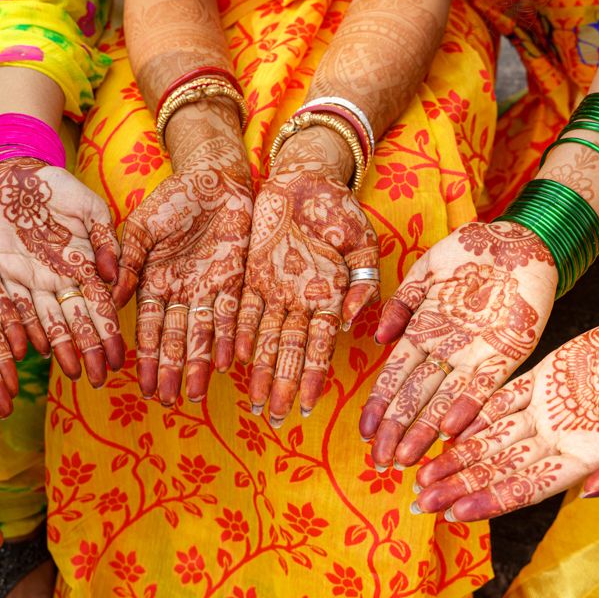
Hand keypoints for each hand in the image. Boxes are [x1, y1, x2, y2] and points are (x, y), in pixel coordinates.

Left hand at [0, 157, 123, 387]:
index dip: (109, 333)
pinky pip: (15, 307)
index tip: (118, 359)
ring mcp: (34, 280)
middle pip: (77, 322)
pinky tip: (33, 349)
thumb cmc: (59, 188)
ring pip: (49, 321)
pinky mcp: (7, 275)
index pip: (100, 306)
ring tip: (70, 373)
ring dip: (60, 348)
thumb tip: (114, 277)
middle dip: (88, 350)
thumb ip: (105, 240)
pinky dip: (24, 327)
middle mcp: (61, 280)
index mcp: (86, 265)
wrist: (18, 176)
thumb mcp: (91, 209)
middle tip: (97, 378)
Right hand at [112, 100, 252, 403]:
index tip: (140, 384)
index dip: (145, 357)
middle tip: (168, 402)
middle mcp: (180, 293)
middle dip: (171, 371)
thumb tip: (110, 300)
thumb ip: (129, 262)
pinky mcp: (234, 281)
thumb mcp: (142, 227)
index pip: (148, 328)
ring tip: (195, 396)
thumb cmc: (173, 198)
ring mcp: (208, 289)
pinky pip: (231, 316)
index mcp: (153, 282)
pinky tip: (228, 364)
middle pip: (175, 340)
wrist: (214, 178)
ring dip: (199, 365)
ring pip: (203, 336)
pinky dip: (229, 339)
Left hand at [236, 126, 378, 426]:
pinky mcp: (251, 274)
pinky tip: (235, 359)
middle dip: (282, 385)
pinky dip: (239, 332)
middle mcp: (299, 301)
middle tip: (275, 419)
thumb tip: (353, 322)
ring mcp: (274, 289)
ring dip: (260, 370)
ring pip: (264, 337)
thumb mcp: (363, 242)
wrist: (306, 178)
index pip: (320, 347)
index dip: (312, 377)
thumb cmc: (339, 209)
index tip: (307, 406)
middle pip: (289, 351)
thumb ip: (363, 281)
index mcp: (329, 298)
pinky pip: (243, 308)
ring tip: (255, 402)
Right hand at [360, 221, 557, 467]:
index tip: (364, 432)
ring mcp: (475, 354)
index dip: (379, 405)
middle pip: (415, 396)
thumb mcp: (425, 272)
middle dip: (396, 430)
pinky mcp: (507, 352)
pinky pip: (484, 385)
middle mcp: (446, 350)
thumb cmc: (469, 252)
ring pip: (444, 400)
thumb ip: (401, 302)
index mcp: (423, 331)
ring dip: (425, 430)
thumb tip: (378, 338)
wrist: (518, 239)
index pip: (395, 376)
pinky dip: (467, 407)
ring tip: (408, 458)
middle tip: (381, 461)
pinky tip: (450, 430)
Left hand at [414, 299, 598, 520]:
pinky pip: (500, 396)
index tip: (454, 514)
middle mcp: (560, 437)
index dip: (490, 500)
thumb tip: (591, 494)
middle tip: (419, 500)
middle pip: (499, 467)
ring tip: (420, 469)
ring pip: (492, 435)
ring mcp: (548, 407)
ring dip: (457, 454)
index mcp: (589, 457)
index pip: (528, 486)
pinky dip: (472, 411)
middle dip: (459, 485)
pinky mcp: (544, 375)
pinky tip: (443, 426)